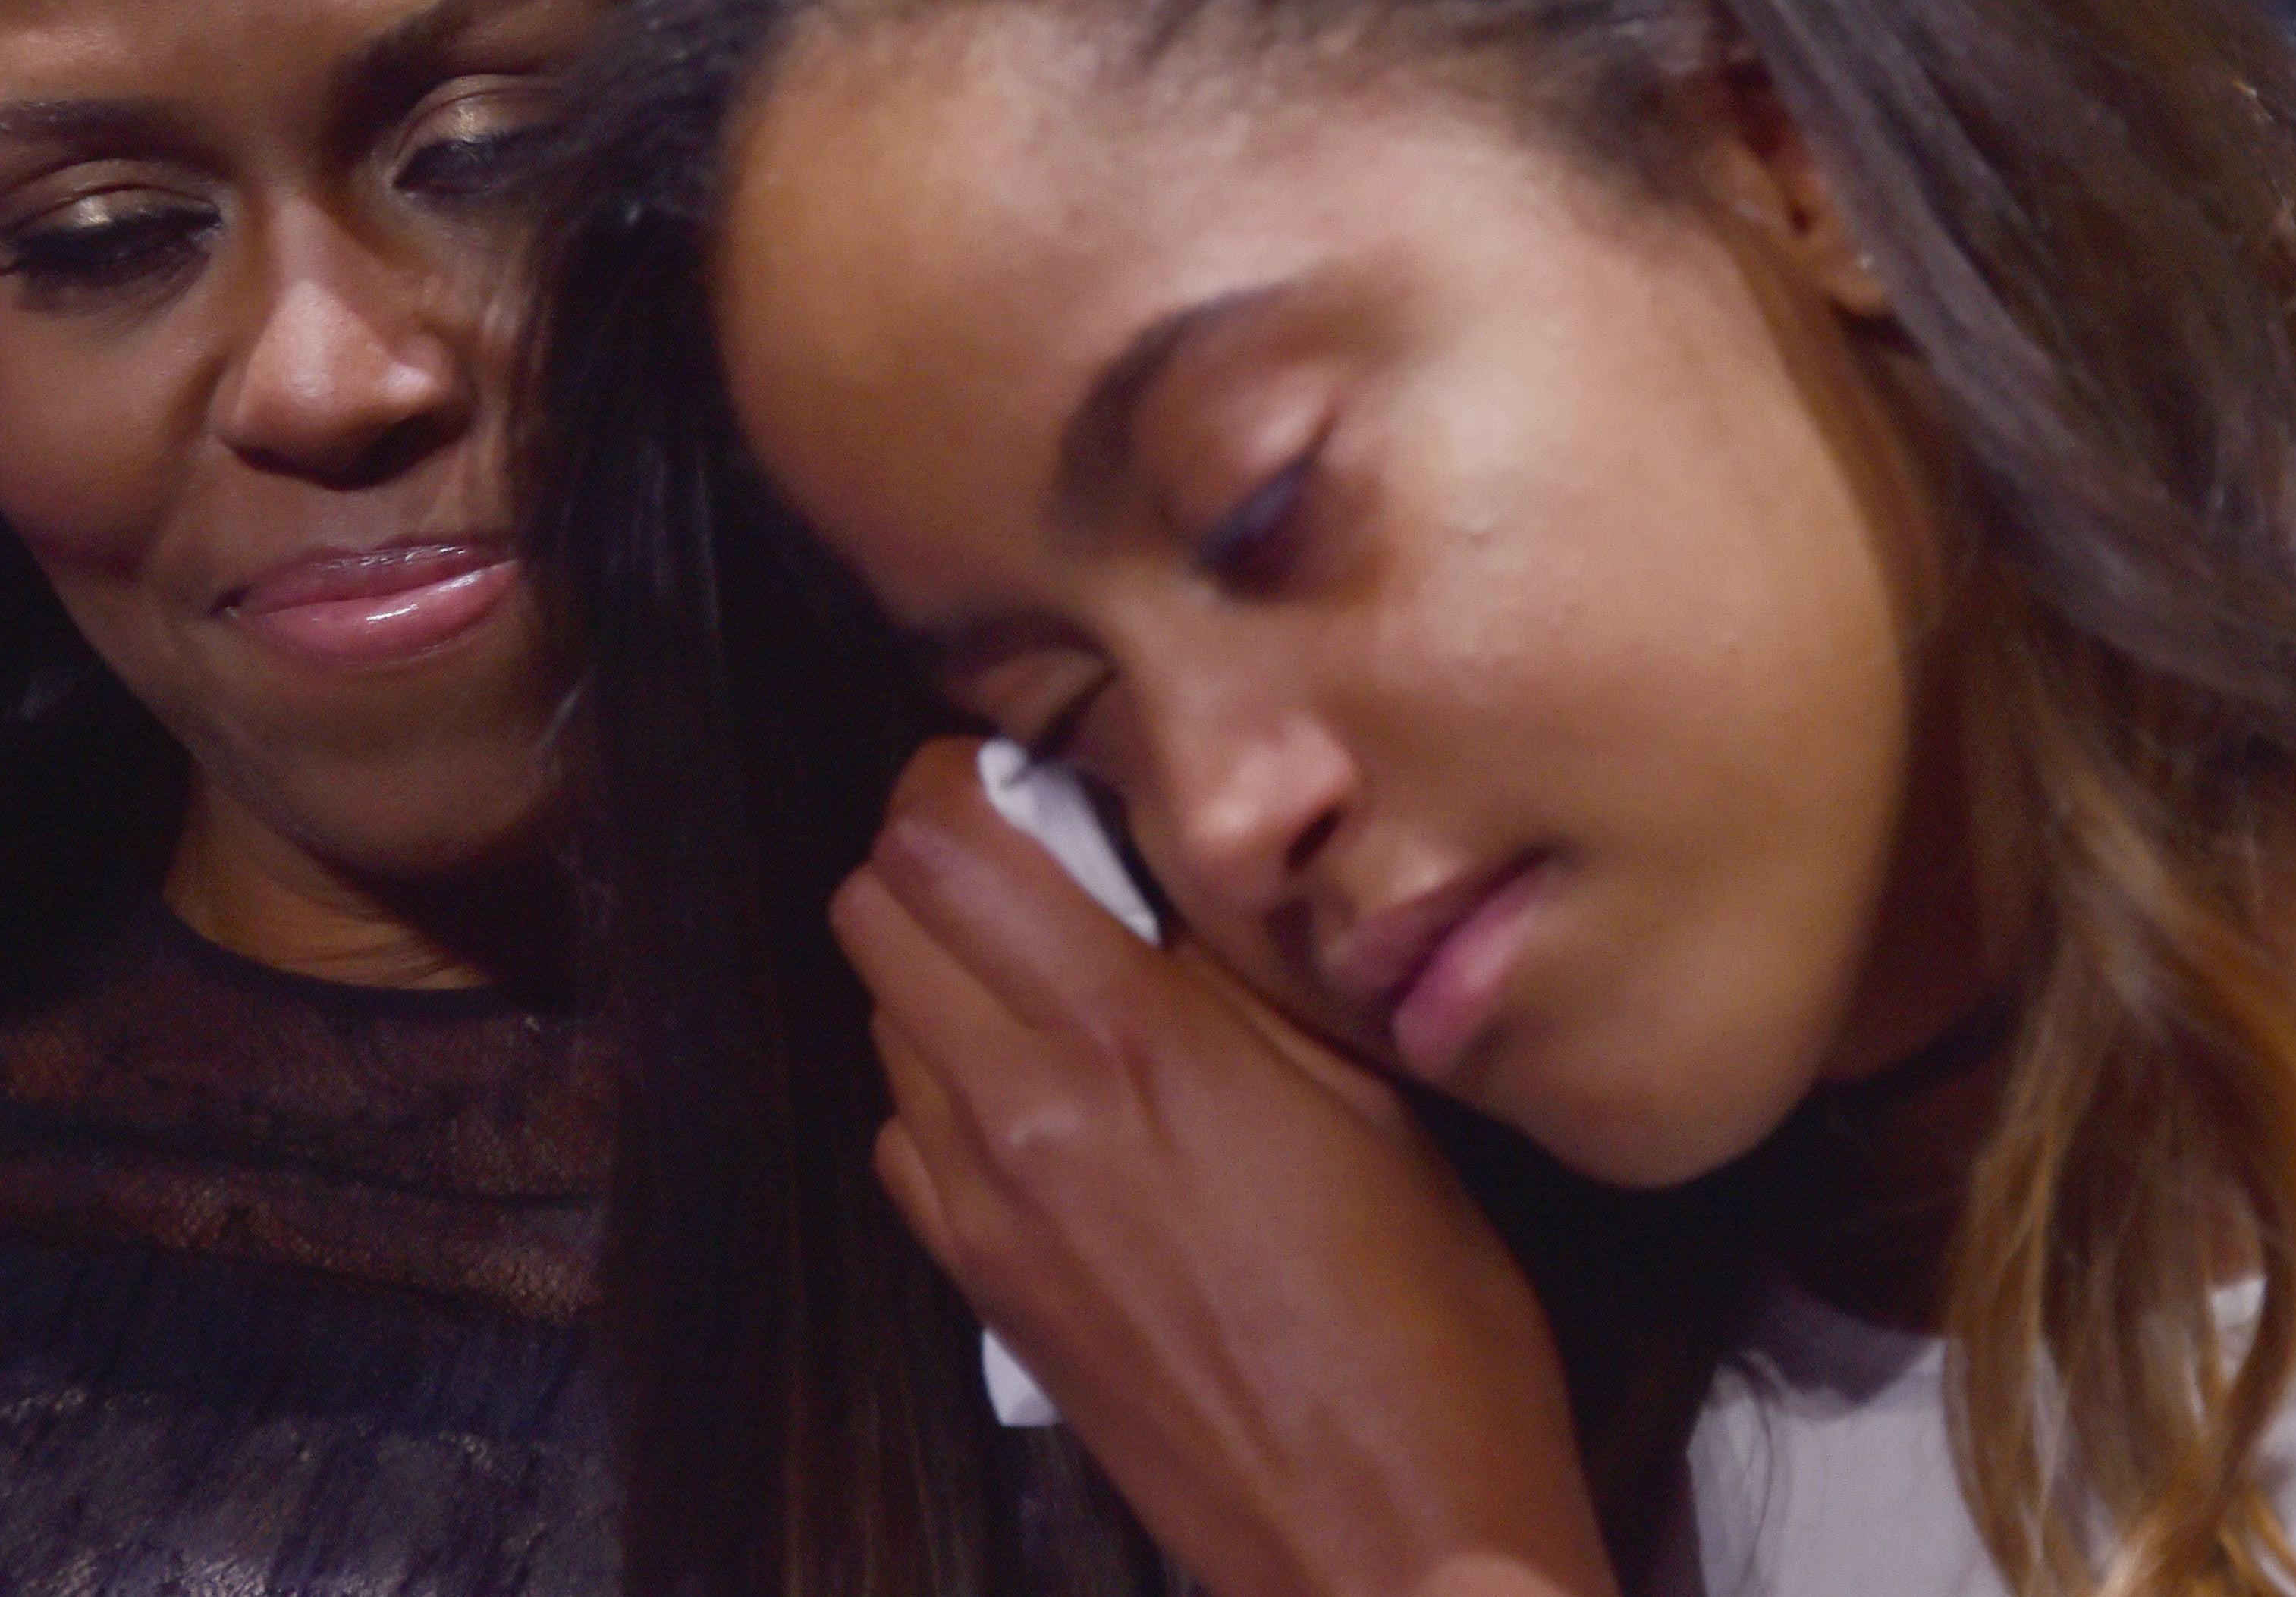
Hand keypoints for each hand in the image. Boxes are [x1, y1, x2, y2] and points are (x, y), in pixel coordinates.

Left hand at [834, 740, 1617, 1596]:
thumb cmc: (1424, 1312)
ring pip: (881, 1019)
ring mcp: (980, 1205)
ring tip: (1053, 983)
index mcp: (1128, 1034)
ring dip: (941, 971)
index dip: (958, 776)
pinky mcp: (977, 1287)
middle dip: (934, 857)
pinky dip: (944, 1090)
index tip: (1026, 775)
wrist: (1382, 1536)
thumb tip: (1175, 855)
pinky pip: (904, 1137)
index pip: (939, 841)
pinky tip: (1047, 1104)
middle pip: (871, 911)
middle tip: (1033, 860)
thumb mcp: (1366, 1091)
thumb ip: (1245, 964)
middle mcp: (1019, 1106)